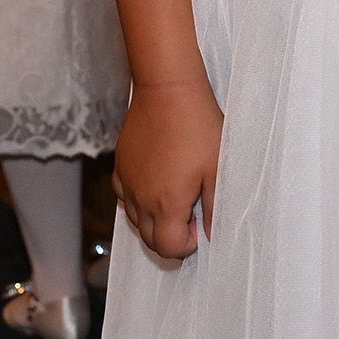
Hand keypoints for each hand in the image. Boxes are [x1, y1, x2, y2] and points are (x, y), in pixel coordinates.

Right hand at [113, 79, 222, 258]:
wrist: (169, 90)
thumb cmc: (198, 127)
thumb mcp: (218, 170)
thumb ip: (215, 208)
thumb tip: (213, 235)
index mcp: (166, 204)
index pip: (168, 247)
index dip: (188, 245)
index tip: (201, 226)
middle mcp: (140, 198)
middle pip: (149, 239)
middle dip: (171, 238)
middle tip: (193, 217)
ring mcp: (127, 182)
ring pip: (134, 220)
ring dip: (154, 221)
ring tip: (178, 200)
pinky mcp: (121, 166)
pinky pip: (125, 197)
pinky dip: (139, 202)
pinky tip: (157, 185)